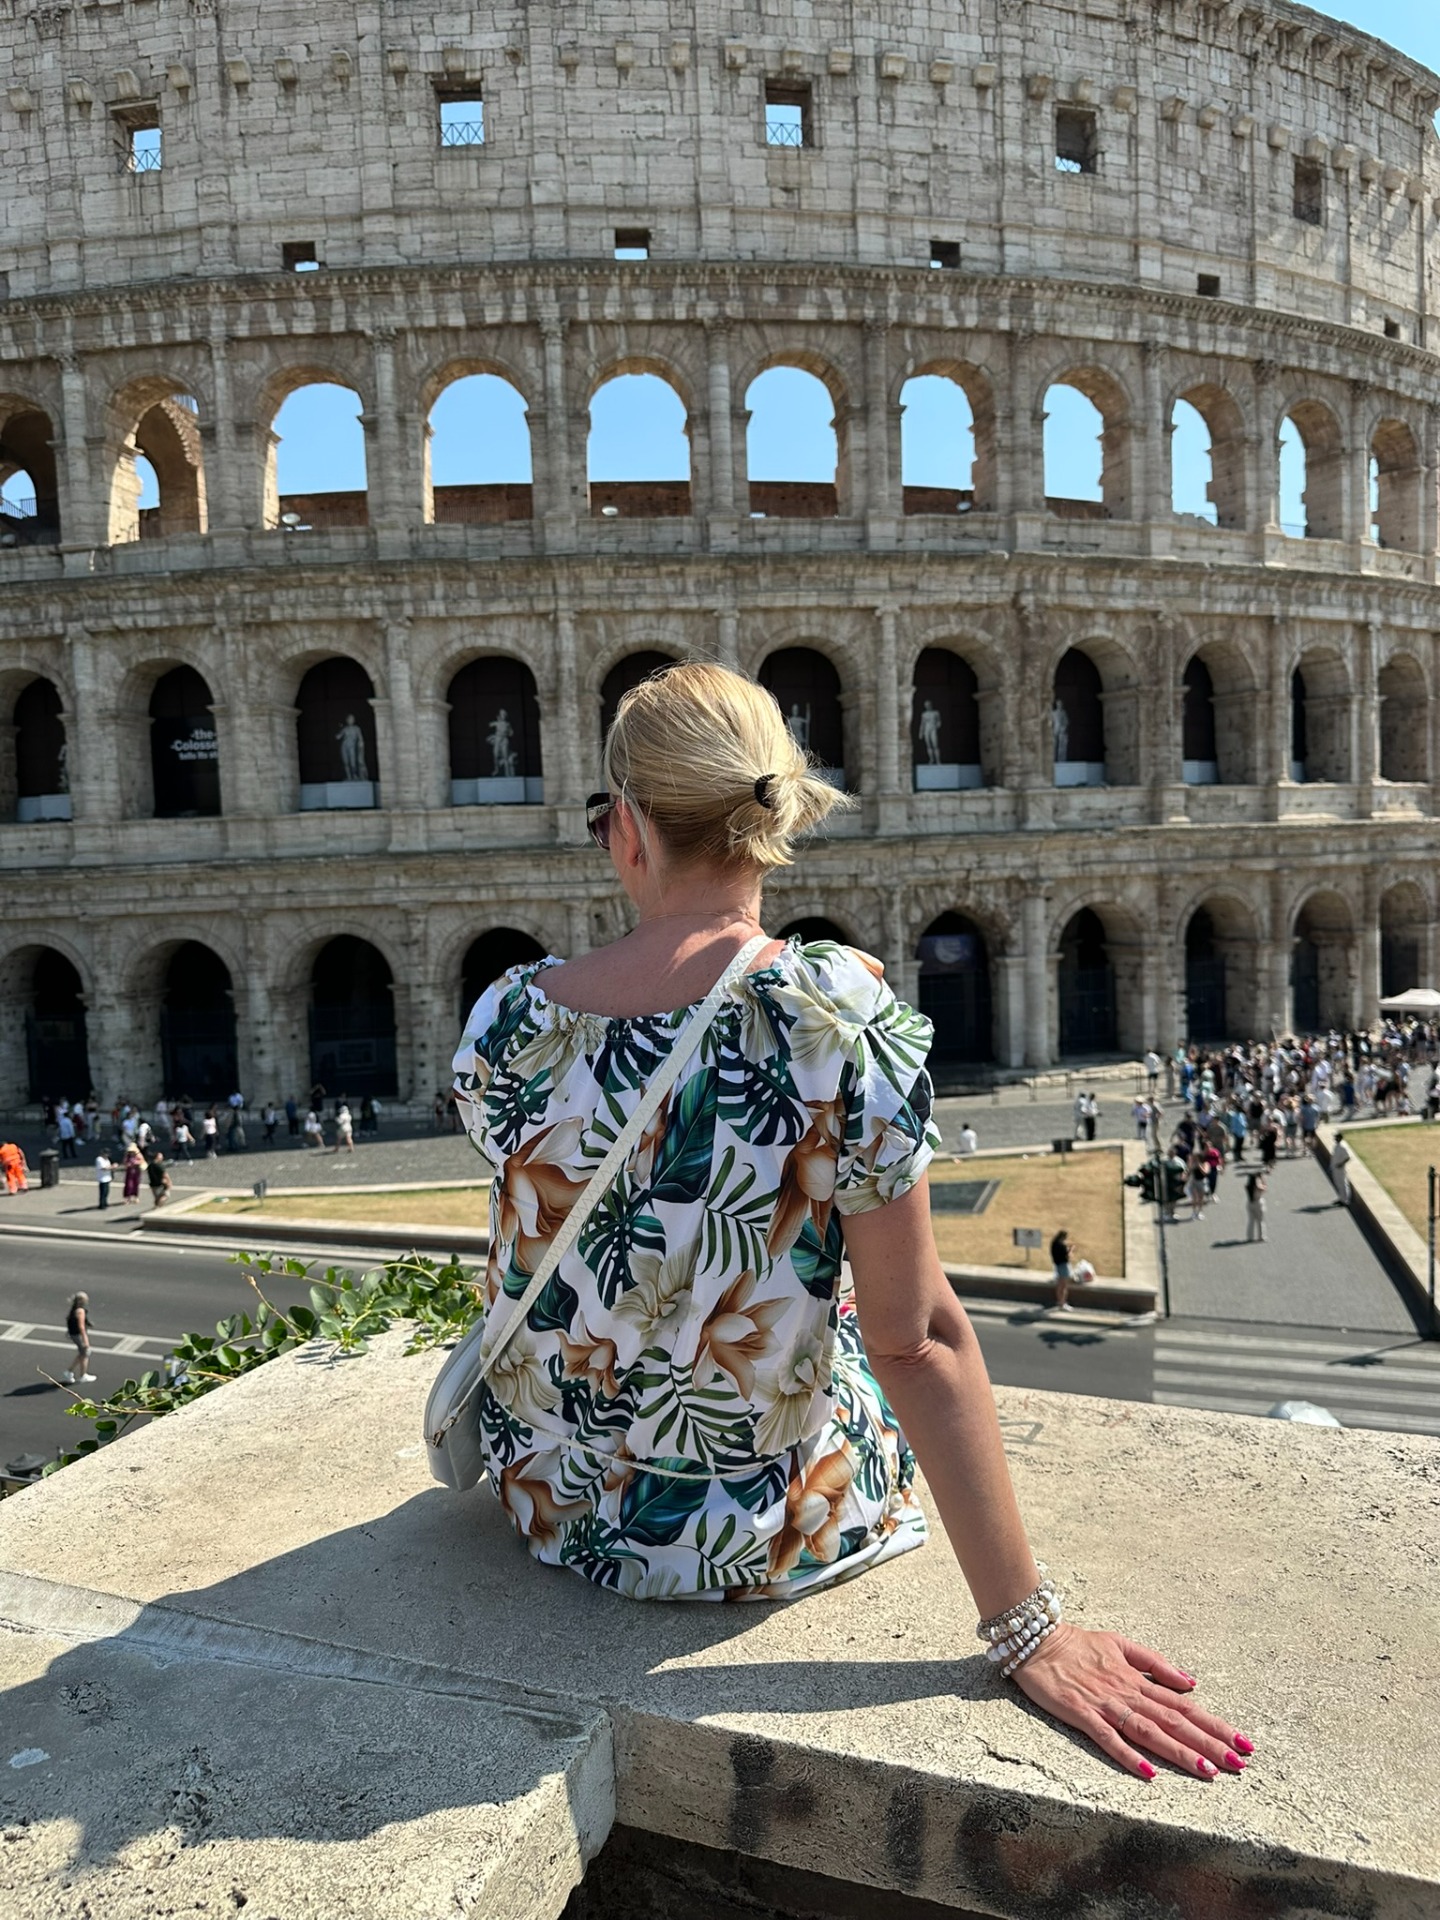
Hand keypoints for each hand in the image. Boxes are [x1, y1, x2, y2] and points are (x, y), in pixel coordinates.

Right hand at [1011, 1622, 1254, 1780]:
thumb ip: (1155, 1663)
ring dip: (1179, 1752)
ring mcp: (1105, 1704)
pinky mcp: (1081, 1713)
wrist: (1036, 1640)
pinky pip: (1108, 1737)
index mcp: (1138, 1679)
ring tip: (1208, 1771)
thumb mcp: (1120, 1643)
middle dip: (1208, 1743)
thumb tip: (1191, 1683)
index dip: (1214, 1725)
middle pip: (1174, 1721)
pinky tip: (1149, 1771)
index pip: (1184, 1706)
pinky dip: (1129, 1754)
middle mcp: (1127, 1693)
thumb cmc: (1078, 1643)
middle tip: (1239, 1764)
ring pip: (1148, 1731)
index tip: (1243, 1744)